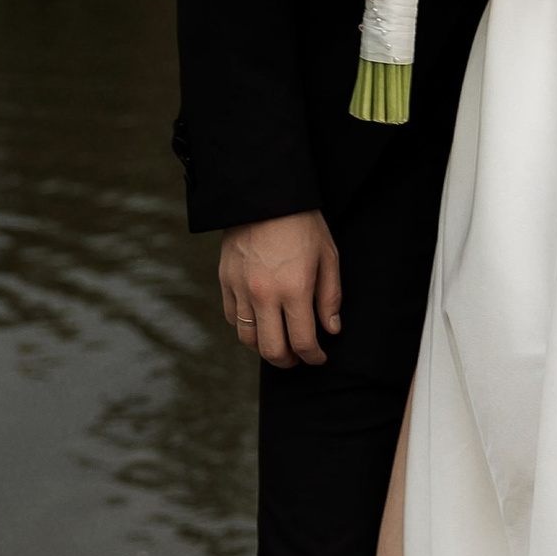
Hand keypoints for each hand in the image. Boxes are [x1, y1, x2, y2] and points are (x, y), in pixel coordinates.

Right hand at [219, 210, 341, 368]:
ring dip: (264, 348)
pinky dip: (245, 327)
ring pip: (248, 338)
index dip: (314, 357)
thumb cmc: (303, 224)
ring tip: (278, 343)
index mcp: (294, 289)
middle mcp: (264, 294)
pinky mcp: (225, 280)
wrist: (265, 194)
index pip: (303, 342)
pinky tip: (259, 321)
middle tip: (298, 358)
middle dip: (288, 362)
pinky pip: (232, 317)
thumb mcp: (328, 256)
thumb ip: (330, 297)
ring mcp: (241, 288)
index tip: (319, 357)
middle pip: (272, 350)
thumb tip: (330, 330)